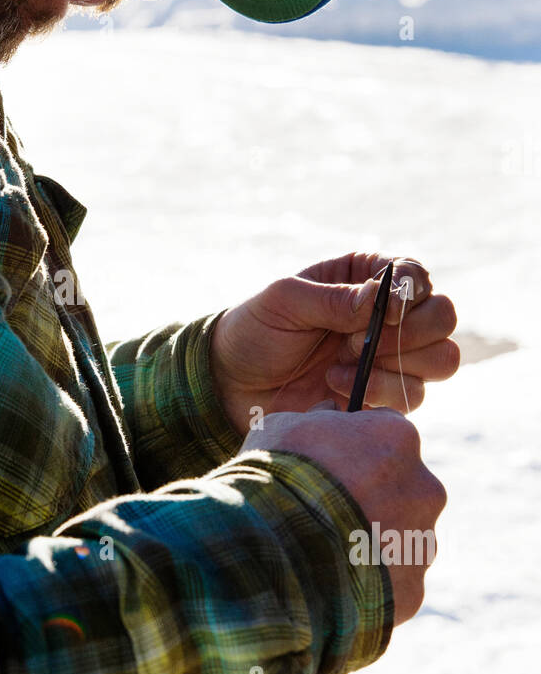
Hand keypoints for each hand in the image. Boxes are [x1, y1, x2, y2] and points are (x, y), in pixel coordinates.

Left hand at [210, 253, 458, 438]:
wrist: (230, 385)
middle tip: (361, 341)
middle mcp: (387, 316)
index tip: (383, 310)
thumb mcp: (285, 301)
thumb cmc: (254, 330)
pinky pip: (413, 398)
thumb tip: (384, 299)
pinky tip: (334, 386)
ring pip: (441, 361)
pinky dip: (379, 393)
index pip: (417, 275)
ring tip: (342, 365)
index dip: (412, 291)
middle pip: (443, 318)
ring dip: (396, 365)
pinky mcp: (383, 397)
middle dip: (411, 332)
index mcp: (365, 277)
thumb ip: (335, 299)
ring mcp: (390, 358)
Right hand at [242, 402, 446, 626]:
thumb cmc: (273, 479)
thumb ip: (317, 416)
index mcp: (398, 438)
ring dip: (370, 542)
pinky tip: (330, 584)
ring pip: (400, 539)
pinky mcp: (411, 590)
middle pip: (402, 489)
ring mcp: (422, 542)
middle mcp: (424, 487)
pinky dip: (366, 584)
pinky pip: (391, 584)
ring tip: (322, 553)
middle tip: (325, 512)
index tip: (333, 463)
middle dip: (370, 498)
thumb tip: (330, 410)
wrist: (271, 553)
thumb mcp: (282, 426)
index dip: (357, 450)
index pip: (388, 435)